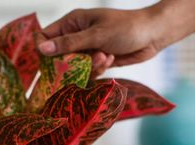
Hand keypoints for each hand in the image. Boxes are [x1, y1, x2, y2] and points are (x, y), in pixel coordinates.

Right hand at [37, 8, 163, 75]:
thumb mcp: (96, 35)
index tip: (53, 61)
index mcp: (72, 23)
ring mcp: (87, 49)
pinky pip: (88, 71)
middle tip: (88, 59)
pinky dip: (98, 68)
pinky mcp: (97, 60)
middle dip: (72, 62)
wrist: (153, 34)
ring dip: (89, 66)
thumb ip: (69, 44)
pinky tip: (110, 58)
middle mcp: (77, 35)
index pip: (45, 36)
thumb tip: (42, 49)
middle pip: (59, 57)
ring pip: (74, 67)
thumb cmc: (125, 27)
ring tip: (105, 56)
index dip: (44, 50)